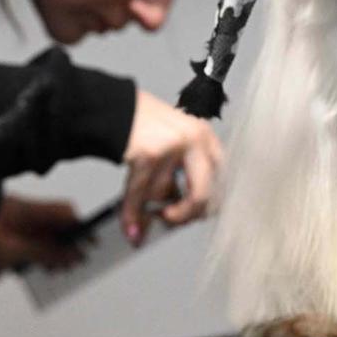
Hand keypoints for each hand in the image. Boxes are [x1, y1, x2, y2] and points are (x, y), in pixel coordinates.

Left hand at [0, 194, 84, 293]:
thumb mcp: (10, 249)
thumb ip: (43, 250)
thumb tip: (73, 252)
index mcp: (24, 210)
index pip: (62, 212)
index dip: (78, 226)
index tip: (90, 243)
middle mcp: (20, 218)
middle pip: (53, 227)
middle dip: (67, 244)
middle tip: (76, 262)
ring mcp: (10, 232)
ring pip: (42, 240)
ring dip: (53, 255)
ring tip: (59, 270)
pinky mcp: (2, 248)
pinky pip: (28, 252)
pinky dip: (37, 261)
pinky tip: (41, 272)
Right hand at [121, 89, 222, 245]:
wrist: (115, 108)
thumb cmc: (145, 126)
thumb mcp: (176, 145)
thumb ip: (185, 175)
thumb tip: (186, 215)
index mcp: (206, 138)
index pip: (221, 181)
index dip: (209, 205)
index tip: (197, 217)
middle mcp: (195, 139)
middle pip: (202, 195)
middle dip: (185, 216)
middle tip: (171, 221)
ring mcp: (173, 145)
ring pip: (164, 195)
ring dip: (149, 210)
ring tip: (140, 213)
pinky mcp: (149, 153)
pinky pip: (140, 194)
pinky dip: (132, 214)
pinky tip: (131, 228)